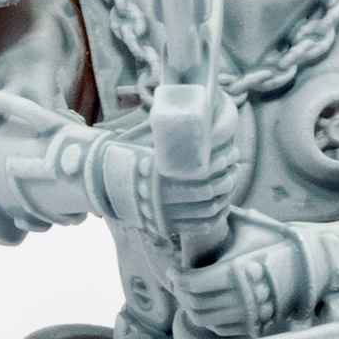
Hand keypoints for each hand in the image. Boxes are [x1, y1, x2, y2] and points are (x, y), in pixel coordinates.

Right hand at [85, 93, 238, 249]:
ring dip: (227, 196)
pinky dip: (216, 216)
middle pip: (210, 192)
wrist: (103, 179)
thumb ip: (169, 130)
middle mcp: (162, 197)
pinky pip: (200, 226)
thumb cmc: (129, 152)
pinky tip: (223, 204)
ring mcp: (165, 215)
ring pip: (208, 210)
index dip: (222, 162)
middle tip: (235, 164)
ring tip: (232, 180)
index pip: (203, 172)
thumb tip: (198, 112)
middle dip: (229, 178)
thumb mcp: (145, 136)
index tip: (231, 151)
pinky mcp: (167, 226)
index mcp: (159, 173)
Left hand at [171, 228, 336, 338]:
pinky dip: (209, 319)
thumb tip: (202, 203)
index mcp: (235, 270)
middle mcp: (240, 296)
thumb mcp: (252, 227)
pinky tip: (209, 305)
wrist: (310, 266)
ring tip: (190, 294)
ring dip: (191, 307)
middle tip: (178, 281)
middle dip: (180, 292)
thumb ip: (226, 217)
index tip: (174, 269)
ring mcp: (248, 314)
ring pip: (204, 319)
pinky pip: (220, 329)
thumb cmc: (278, 243)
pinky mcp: (254, 325)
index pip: (191, 283)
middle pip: (194, 303)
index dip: (176, 277)